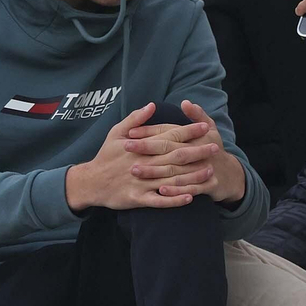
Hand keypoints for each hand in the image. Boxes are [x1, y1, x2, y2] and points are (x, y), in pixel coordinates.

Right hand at [67, 103, 199, 212]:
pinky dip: (174, 200)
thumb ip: (135, 119)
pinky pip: (159, 201)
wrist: (90, 182)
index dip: (188, 131)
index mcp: (140, 146)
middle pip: (175, 156)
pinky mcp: (137, 198)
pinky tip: (190, 198)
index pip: (169, 136)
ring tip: (210, 171)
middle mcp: (143, 162)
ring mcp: (140, 182)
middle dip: (197, 151)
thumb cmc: (105, 156)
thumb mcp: (116, 132)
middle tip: (216, 147)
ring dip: (192, 176)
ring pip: (171, 179)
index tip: (205, 126)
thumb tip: (152, 105)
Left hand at [126, 100, 246, 203]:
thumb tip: (186, 102)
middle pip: (169, 149)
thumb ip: (198, 115)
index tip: (130, 133)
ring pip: (176, 170)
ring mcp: (204, 169)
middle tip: (126, 147)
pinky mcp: (208, 185)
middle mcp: (199, 151)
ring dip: (155, 171)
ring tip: (135, 170)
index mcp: (196, 136)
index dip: (149, 131)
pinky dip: (176, 191)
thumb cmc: (212, 148)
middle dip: (147, 148)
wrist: (231, 175)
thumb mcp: (210, 129)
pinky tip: (160, 190)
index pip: (169, 132)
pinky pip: (190, 189)